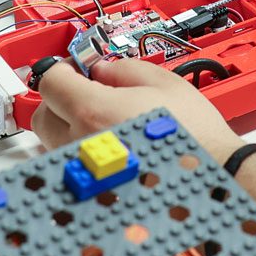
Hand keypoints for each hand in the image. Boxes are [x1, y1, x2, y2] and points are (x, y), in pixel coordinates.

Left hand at [32, 57, 244, 161]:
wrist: (212, 175)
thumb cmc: (193, 135)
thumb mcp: (162, 82)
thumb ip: (122, 68)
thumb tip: (101, 69)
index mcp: (93, 112)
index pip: (49, 82)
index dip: (61, 69)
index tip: (74, 67)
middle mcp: (81, 144)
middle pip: (43, 114)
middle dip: (60, 98)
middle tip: (88, 91)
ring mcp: (85, 171)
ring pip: (56, 140)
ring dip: (72, 124)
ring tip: (109, 120)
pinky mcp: (93, 189)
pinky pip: (74, 162)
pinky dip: (84, 149)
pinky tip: (114, 143)